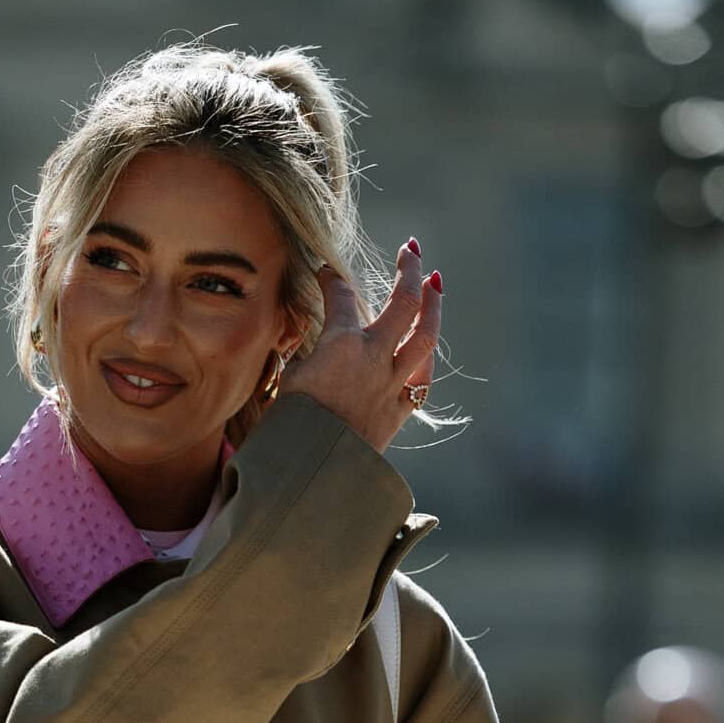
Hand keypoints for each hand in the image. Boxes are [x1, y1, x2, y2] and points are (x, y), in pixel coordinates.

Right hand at [282, 242, 440, 453]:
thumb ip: (305, 352)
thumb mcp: (288, 379)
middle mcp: (374, 357)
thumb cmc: (290, 426)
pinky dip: (425, 358)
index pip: (341, 296)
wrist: (312, 471)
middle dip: (409, 270)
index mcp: (341, 344)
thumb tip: (309, 337)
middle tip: (410, 250)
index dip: (331, 279)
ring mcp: (391, 384)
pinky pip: (421, 379)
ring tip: (435, 283)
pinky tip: (426, 344)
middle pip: (404, 302)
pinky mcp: (398, 410)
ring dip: (434, 306)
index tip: (324, 272)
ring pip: (426, 336)